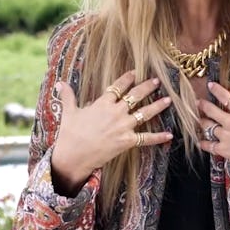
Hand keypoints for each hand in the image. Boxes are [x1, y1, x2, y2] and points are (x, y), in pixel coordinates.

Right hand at [51, 70, 171, 194]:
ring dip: (158, 106)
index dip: (127, 79)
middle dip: (147, 87)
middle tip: (157, 81)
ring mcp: (123, 127)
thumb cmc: (70, 134)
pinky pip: (146, 139)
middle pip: (135, 96)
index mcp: (103, 103)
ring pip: (145, 113)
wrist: (73, 156)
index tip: (135, 72)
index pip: (118, 87)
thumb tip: (60, 83)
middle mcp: (116, 112)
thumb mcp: (69, 112)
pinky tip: (169, 135)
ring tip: (168, 99)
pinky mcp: (127, 142)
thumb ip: (68, 96)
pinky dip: (158, 138)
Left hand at [198, 69, 229, 180]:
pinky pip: (210, 146)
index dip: (216, 90)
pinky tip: (201, 142)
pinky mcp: (225, 150)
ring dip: (202, 122)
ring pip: (208, 127)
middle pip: (211, 110)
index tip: (210, 85)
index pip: (225, 97)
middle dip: (203, 105)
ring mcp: (226, 136)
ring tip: (198, 119)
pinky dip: (204, 144)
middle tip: (198, 102)